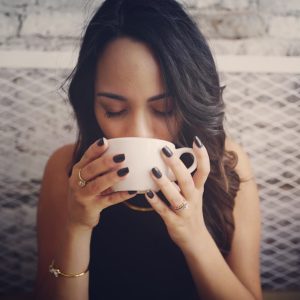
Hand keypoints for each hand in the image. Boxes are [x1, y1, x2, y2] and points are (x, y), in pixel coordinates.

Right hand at [67, 138, 136, 229]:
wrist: (77, 217)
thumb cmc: (87, 191)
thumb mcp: (87, 177)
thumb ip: (99, 166)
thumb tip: (122, 151)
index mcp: (78, 170)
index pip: (86, 157)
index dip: (95, 149)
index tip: (105, 141)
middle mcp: (77, 182)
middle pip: (91, 170)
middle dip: (105, 162)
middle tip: (121, 156)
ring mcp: (83, 195)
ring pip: (97, 185)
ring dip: (112, 177)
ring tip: (126, 171)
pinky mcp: (92, 207)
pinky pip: (109, 200)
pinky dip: (121, 195)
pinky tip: (133, 191)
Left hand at [145, 136, 209, 250]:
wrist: (195, 240)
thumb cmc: (190, 211)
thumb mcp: (193, 194)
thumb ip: (184, 180)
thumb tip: (171, 161)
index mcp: (198, 190)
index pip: (204, 171)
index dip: (202, 156)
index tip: (196, 140)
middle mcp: (194, 199)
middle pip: (187, 180)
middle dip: (177, 165)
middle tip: (164, 151)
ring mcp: (185, 212)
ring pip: (176, 196)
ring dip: (165, 183)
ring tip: (153, 171)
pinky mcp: (175, 223)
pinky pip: (164, 211)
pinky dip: (155, 202)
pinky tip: (147, 193)